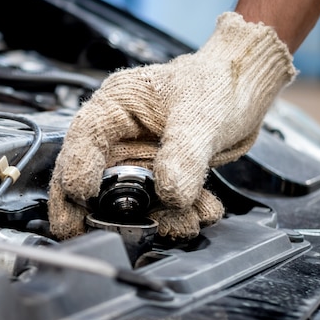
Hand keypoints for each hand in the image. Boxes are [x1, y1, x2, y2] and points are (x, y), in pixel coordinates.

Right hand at [48, 12, 296, 239]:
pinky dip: (177, 215)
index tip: (85, 196)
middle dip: (86, 208)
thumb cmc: (215, 86)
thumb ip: (184, 155)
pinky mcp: (155, 177)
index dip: (77, 168)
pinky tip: (202, 212)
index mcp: (115, 105)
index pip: (84, 137)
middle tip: (82, 233)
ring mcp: (134, 159)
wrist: (242, 92)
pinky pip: (156, 205)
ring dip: (152, 217)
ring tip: (185, 222)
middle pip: (87, 174)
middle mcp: (117, 135)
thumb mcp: (201, 116)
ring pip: (124, 199)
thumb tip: (170, 195)